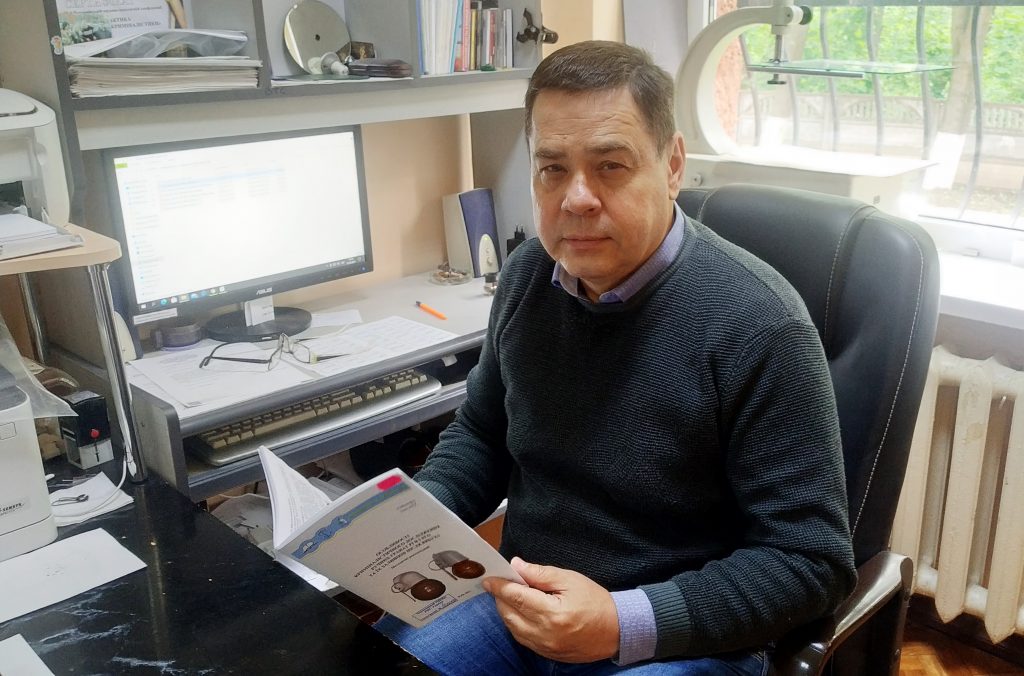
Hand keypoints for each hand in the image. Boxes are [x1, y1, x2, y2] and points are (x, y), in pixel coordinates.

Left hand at [483, 557, 618, 662]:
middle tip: (498, 583)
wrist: (617, 630)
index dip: (500, 586)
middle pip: (509, 614)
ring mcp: (546, 647)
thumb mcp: (570, 579)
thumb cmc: (596, 601)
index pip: (516, 597)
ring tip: (508, 596)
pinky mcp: (548, 654)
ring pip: (513, 628)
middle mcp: (545, 634)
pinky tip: (519, 612)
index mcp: (552, 613)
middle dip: (501, 598)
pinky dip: (516, 624)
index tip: (489, 578)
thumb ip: (540, 574)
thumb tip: (516, 565)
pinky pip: (523, 639)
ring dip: (506, 611)